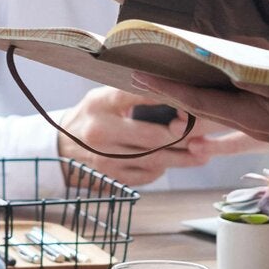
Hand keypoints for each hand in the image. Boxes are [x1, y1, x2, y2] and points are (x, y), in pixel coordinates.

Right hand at [54, 83, 256, 187]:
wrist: (60, 148)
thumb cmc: (93, 115)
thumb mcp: (104, 96)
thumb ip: (131, 93)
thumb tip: (173, 90)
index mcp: (100, 103)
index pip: (136, 96)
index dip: (168, 99)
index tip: (192, 100)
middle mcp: (100, 131)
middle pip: (152, 136)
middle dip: (184, 136)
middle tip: (208, 132)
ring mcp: (104, 158)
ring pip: (153, 160)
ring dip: (182, 158)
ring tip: (204, 154)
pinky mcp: (110, 177)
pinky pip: (145, 175)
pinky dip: (163, 169)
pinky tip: (178, 163)